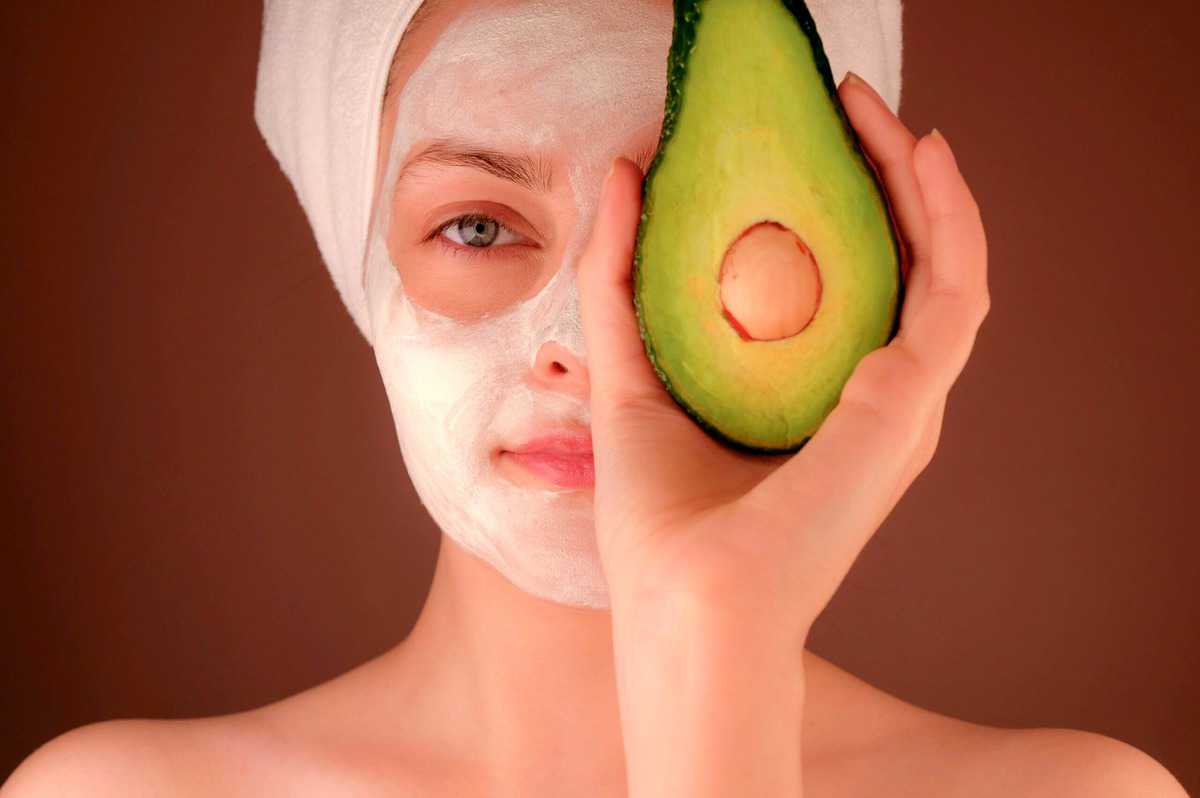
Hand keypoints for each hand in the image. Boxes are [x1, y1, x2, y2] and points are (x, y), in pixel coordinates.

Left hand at [578, 71, 989, 639]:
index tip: (801, 136)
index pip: (850, 283)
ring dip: (920, 180)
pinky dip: (949, 217)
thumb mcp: (627, 379)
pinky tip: (917, 156)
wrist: (687, 616)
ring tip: (875, 112)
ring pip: (943, 265)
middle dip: (881, 175)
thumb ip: (619, 283)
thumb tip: (620, 173)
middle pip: (900, 265)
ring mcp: (902, 406)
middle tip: (843, 104)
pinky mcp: (909, 407)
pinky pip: (954, 291)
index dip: (838, 202)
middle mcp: (875, 403)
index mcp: (820, 404)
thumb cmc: (661, 528)